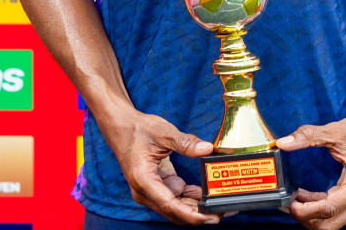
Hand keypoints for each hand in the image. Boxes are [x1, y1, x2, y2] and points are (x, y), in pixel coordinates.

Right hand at [100, 106, 216, 224]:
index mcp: (143, 180)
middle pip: (175, 211)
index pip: (170, 205)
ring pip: (177, 207)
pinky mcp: (156, 187)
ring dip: (196, 206)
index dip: (192, 214)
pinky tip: (204, 190)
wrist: (122, 128)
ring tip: (218, 200)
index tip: (210, 217)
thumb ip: (186, 143)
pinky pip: (176, 198)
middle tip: (223, 210)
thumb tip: (207, 149)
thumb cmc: (138, 130)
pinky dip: (190, 196)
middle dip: (199, 213)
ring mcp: (150, 191)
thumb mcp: (163, 132)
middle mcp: (145, 191)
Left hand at [277, 114, 345, 229]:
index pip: (328, 209)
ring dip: (311, 214)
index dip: (305, 211)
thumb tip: (283, 142)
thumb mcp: (335, 132)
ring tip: (293, 198)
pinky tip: (304, 195)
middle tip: (288, 203)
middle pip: (329, 225)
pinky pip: (334, 212)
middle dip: (306, 218)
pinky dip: (318, 208)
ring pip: (331, 221)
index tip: (289, 203)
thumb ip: (308, 136)